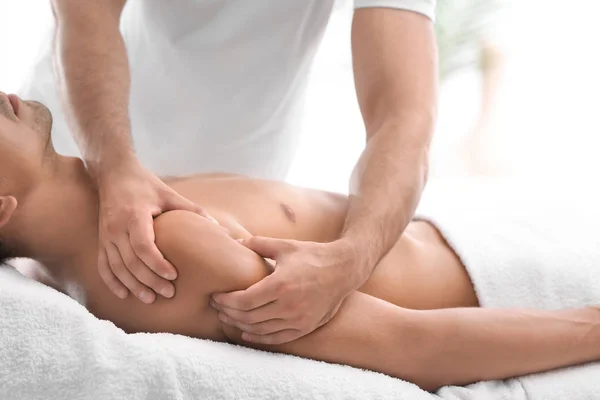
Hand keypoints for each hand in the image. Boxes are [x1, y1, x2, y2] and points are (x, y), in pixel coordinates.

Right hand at [96, 159, 215, 302]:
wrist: (114, 174)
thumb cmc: (146, 184)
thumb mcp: (170, 194)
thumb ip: (193, 210)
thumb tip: (220, 228)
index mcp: (134, 215)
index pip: (143, 246)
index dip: (157, 264)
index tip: (173, 276)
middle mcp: (116, 227)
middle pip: (131, 262)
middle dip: (149, 280)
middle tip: (168, 293)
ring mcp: (106, 235)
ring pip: (117, 268)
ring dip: (133, 285)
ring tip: (150, 299)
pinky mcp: (101, 239)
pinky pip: (104, 266)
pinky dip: (112, 282)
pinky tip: (125, 295)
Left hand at [211, 237, 361, 344]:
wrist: (344, 269)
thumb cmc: (313, 255)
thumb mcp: (285, 245)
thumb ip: (258, 244)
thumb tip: (234, 240)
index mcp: (281, 284)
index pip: (244, 300)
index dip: (226, 301)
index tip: (216, 296)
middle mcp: (289, 306)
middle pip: (249, 317)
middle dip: (228, 313)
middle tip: (217, 307)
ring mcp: (298, 319)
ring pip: (260, 330)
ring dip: (240, 325)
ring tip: (228, 318)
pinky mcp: (305, 327)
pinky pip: (277, 338)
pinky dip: (259, 338)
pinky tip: (247, 332)